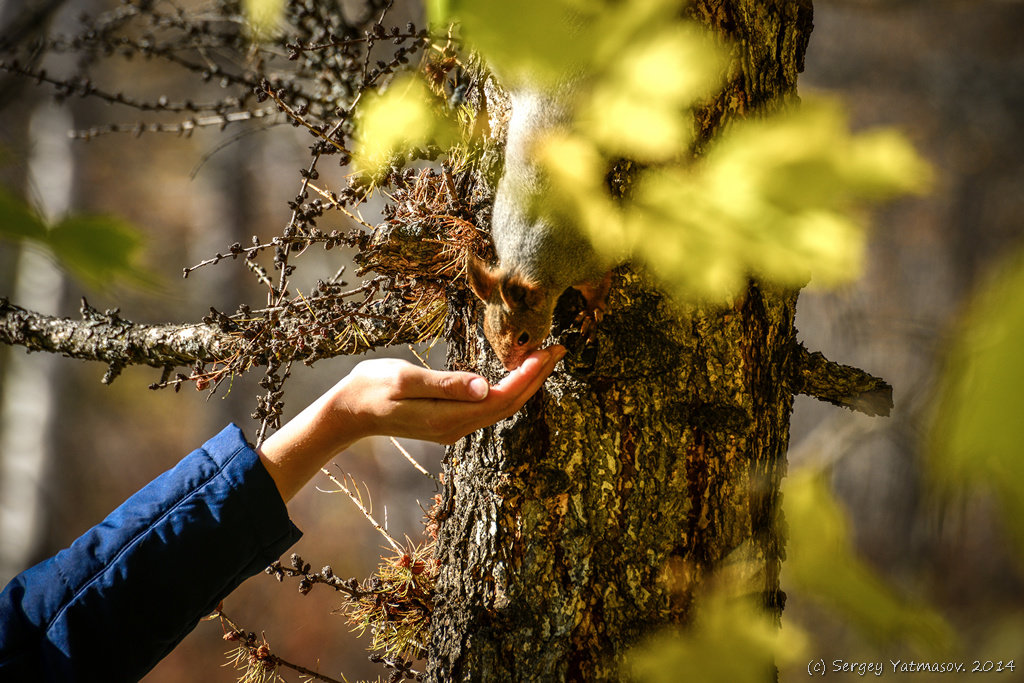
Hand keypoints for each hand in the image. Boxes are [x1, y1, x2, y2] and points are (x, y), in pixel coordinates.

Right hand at [257, 345, 564, 500]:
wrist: (348, 412)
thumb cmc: (371, 388)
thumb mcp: (405, 380)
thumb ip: (445, 384)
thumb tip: (485, 388)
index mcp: (448, 417)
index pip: (502, 398)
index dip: (528, 376)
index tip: (547, 351)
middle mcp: (456, 427)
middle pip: (509, 405)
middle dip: (535, 378)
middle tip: (558, 349)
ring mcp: (453, 427)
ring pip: (501, 407)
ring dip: (524, 384)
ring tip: (543, 358)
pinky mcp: (449, 422)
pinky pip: (488, 408)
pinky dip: (507, 389)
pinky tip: (514, 373)